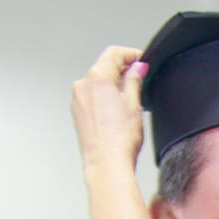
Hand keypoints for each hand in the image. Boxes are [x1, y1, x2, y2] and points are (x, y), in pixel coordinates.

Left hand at [71, 44, 146, 176]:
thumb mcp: (134, 104)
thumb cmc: (119, 140)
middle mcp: (83, 85)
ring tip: (130, 99)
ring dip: (112, 84)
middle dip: (122, 70)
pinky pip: (92, 97)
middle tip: (140, 79)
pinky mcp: (78, 114)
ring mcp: (78, 100)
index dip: (131, 54)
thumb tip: (137, 69)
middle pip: (104, 67)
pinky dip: (104, 97)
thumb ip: (134, 80)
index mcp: (97, 77)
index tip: (141, 60)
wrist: (106, 164)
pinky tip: (117, 111)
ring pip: (97, 82)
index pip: (114, 53)